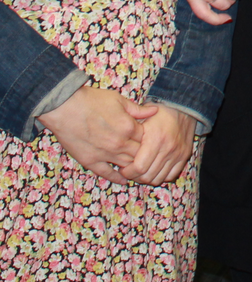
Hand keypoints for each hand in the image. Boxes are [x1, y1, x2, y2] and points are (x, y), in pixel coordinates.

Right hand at [39, 86, 156, 183]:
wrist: (66, 107)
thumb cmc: (93, 101)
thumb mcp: (119, 100)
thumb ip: (137, 109)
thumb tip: (155, 111)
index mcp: (128, 127)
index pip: (147, 138)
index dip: (150, 138)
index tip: (150, 137)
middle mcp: (119, 143)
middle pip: (139, 154)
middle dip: (144, 153)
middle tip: (147, 154)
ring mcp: (105, 154)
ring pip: (126, 165)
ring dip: (133, 166)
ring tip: (139, 167)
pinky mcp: (90, 161)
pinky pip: (107, 173)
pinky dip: (117, 178)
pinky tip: (124, 180)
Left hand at [121, 107, 196, 185]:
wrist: (184, 106)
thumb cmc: (160, 112)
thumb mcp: (143, 118)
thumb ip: (131, 133)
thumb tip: (118, 150)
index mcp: (155, 139)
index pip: (139, 167)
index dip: (128, 172)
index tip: (122, 168)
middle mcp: (168, 148)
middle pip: (147, 176)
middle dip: (135, 177)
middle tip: (129, 171)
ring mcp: (178, 153)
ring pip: (158, 178)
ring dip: (147, 178)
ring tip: (141, 171)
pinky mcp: (184, 155)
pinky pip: (171, 175)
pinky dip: (161, 176)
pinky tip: (154, 170)